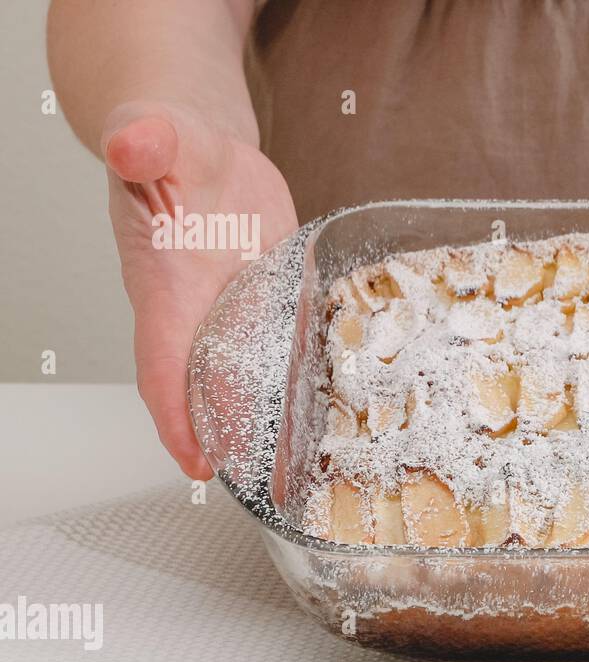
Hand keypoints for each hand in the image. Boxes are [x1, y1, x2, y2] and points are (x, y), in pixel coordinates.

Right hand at [103, 101, 296, 478]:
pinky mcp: (277, 298)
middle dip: (235, 438)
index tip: (195, 463)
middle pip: (214, 388)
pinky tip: (343, 402)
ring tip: (308, 469)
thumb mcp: (156, 135)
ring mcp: (241, 309)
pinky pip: (294, 342)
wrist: (201, 144)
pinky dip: (312, 373)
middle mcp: (202, 311)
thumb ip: (146, 140)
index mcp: (167, 287)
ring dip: (277, 418)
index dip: (175, 417)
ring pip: (258, 374)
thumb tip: (132, 140)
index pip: (163, 364)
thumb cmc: (167, 147)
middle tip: (269, 487)